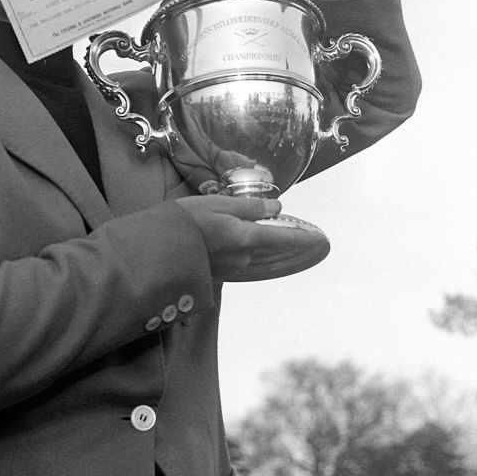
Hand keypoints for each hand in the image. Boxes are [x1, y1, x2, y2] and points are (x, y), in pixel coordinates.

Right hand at [175, 194, 325, 281]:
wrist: (156, 250)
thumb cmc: (184, 221)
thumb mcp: (216, 203)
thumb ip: (248, 206)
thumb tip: (275, 207)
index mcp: (245, 238)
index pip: (284, 238)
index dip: (304, 237)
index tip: (321, 237)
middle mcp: (244, 258)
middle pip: (276, 252)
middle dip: (294, 245)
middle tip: (312, 240)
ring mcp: (232, 268)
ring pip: (264, 260)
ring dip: (279, 253)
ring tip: (291, 245)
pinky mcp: (220, 272)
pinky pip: (249, 265)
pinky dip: (262, 258)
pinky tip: (261, 253)